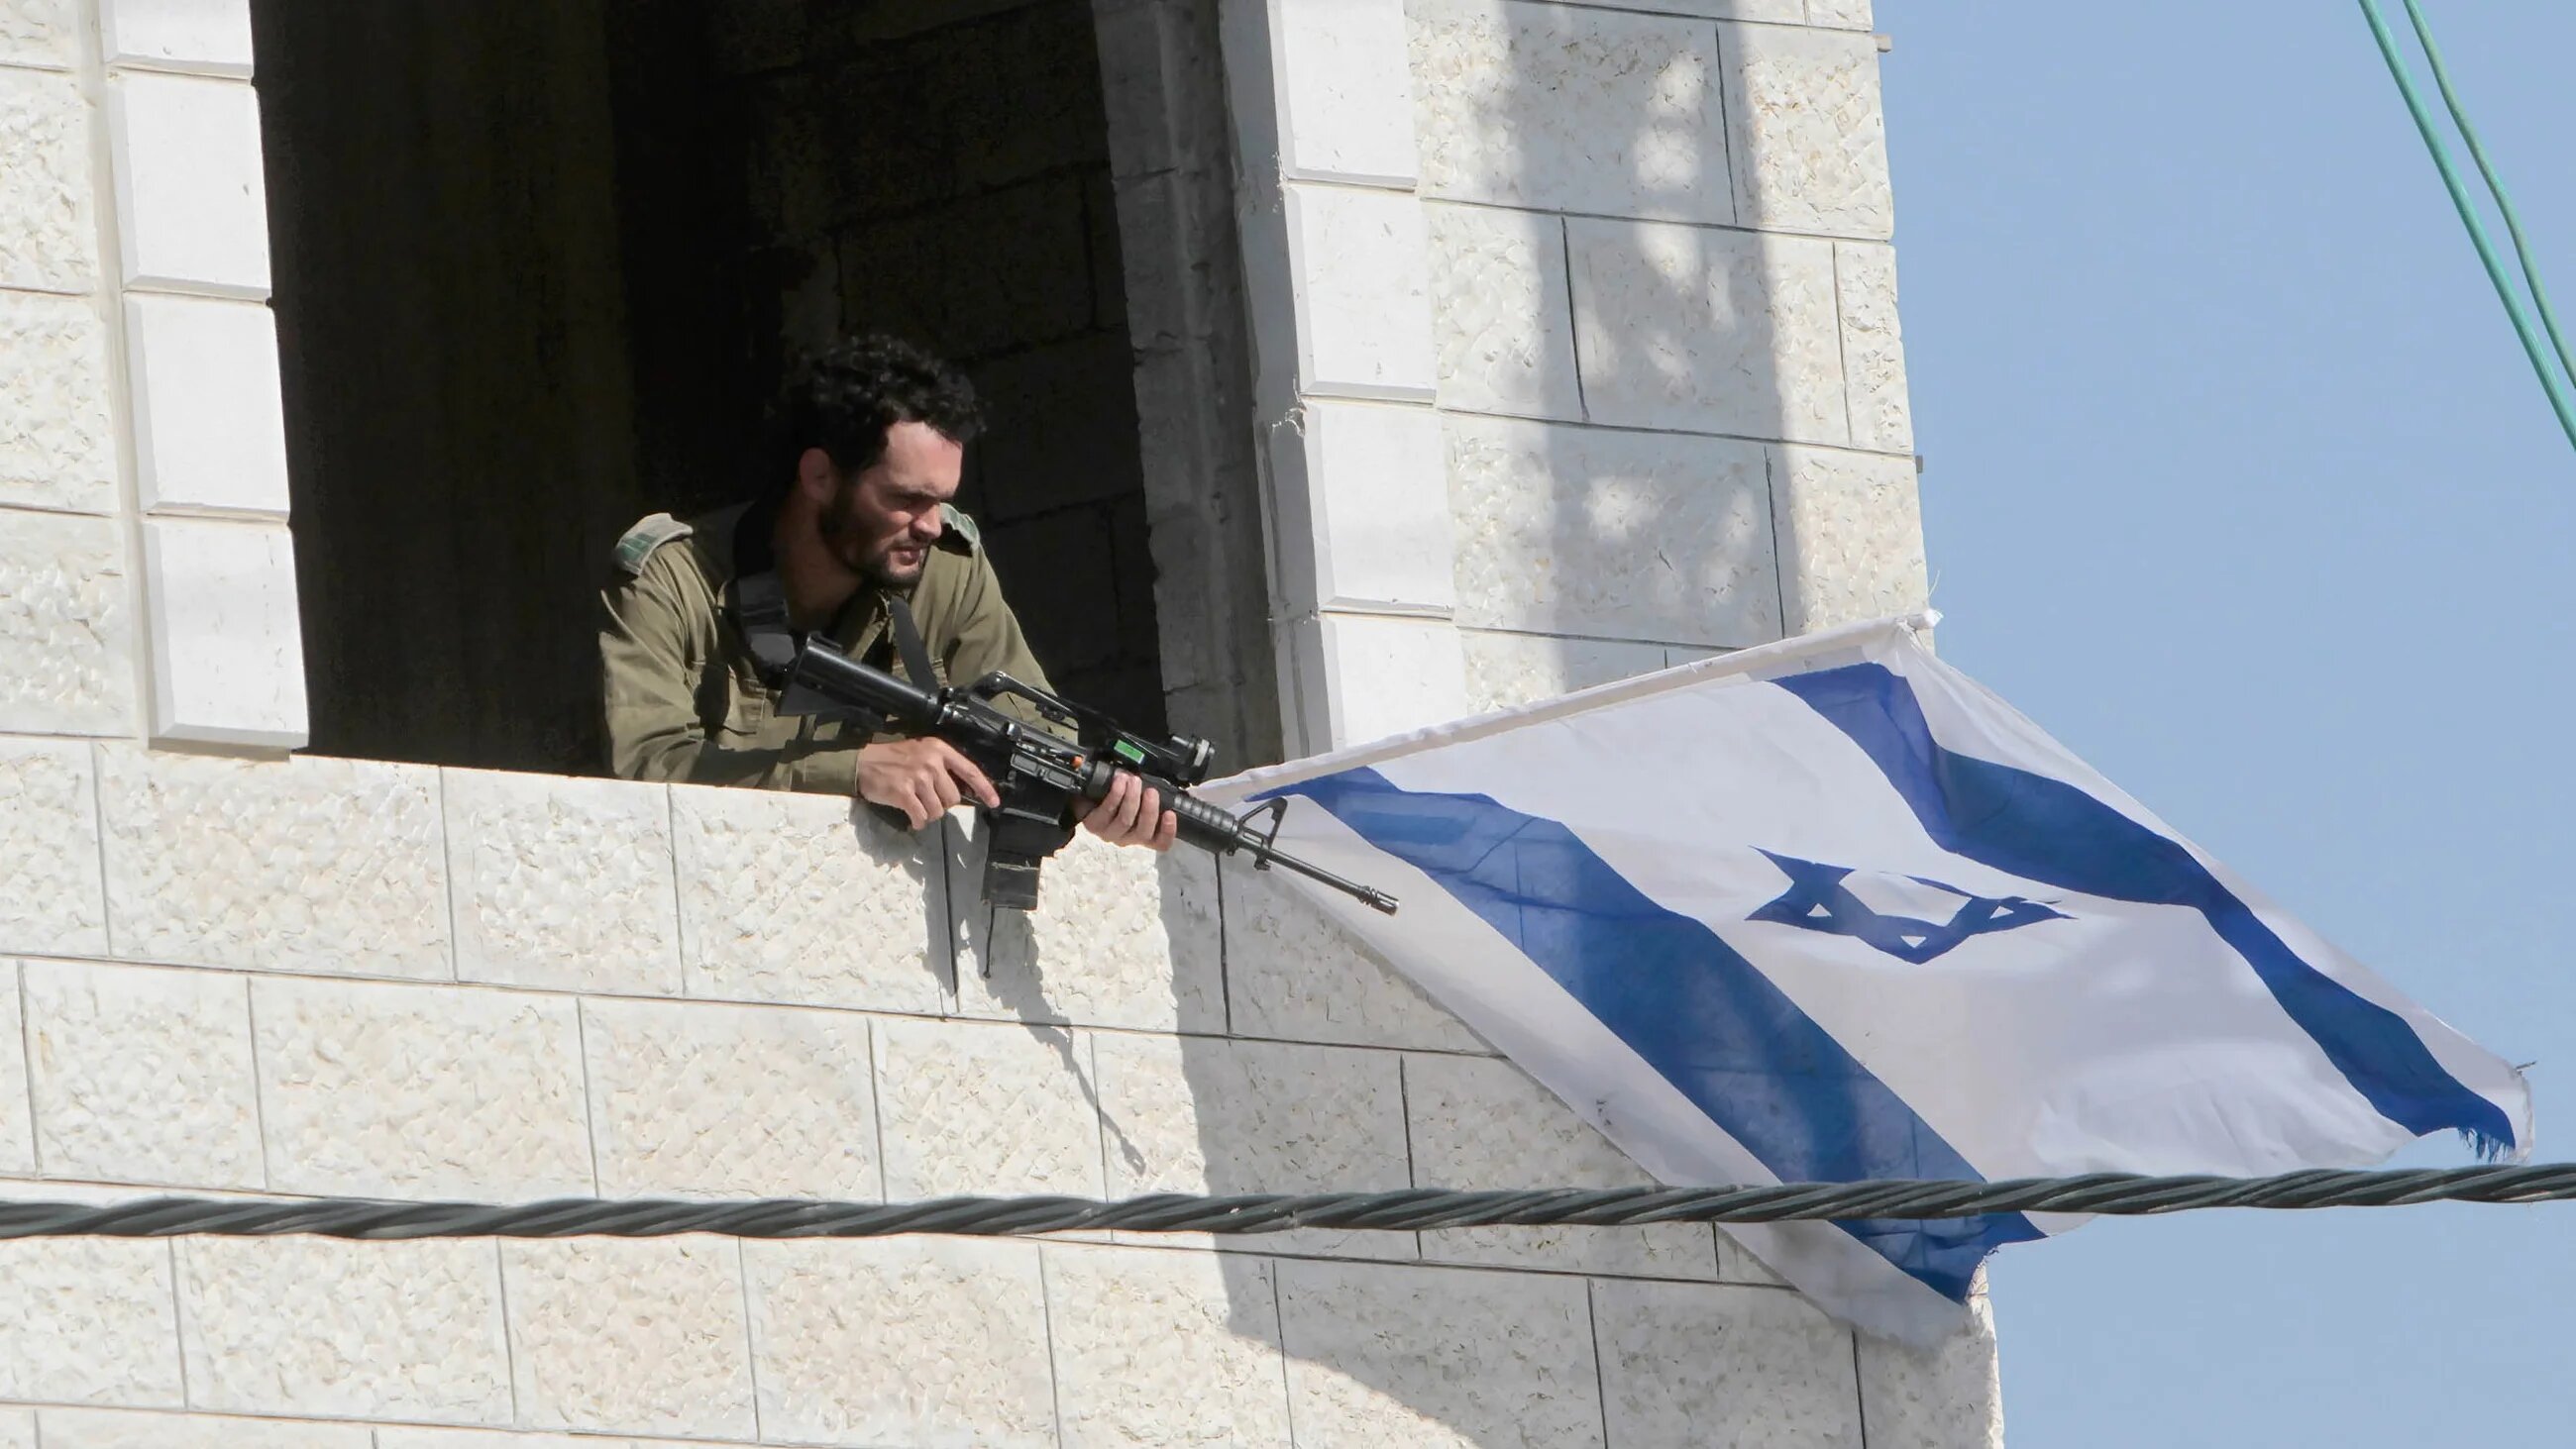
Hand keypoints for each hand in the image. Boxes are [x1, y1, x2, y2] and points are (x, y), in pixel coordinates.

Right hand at [855, 737, 998, 829]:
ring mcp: (918, 777)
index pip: (970, 771)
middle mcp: (932, 762)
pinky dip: (918, 821)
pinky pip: (921, 817)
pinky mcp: (904, 793)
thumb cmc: (893, 759)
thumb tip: (963, 791)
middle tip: (926, 798)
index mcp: (939, 749)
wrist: (862, 763)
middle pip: (953, 797)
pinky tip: (911, 816)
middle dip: (942, 804)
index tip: (994, 802)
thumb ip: (942, 766)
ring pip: (938, 810)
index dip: (985, 789)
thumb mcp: (922, 752)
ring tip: (916, 804)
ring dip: (928, 813)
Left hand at [1072, 769, 1179, 850]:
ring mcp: (1109, 833)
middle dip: (1149, 810)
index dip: (1168, 832)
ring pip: (1125, 821)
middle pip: (1143, 832)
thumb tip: (1165, 786)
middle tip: (1151, 791)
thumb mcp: (1139, 798)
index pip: (1160, 843)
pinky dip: (1116, 795)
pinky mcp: (1094, 825)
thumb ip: (1151, 798)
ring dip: (1132, 798)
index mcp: (1142, 834)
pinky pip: (1107, 811)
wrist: (1088, 796)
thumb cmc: (1119, 797)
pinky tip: (1119, 782)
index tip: (1170, 814)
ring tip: (1134, 781)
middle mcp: (1127, 838)